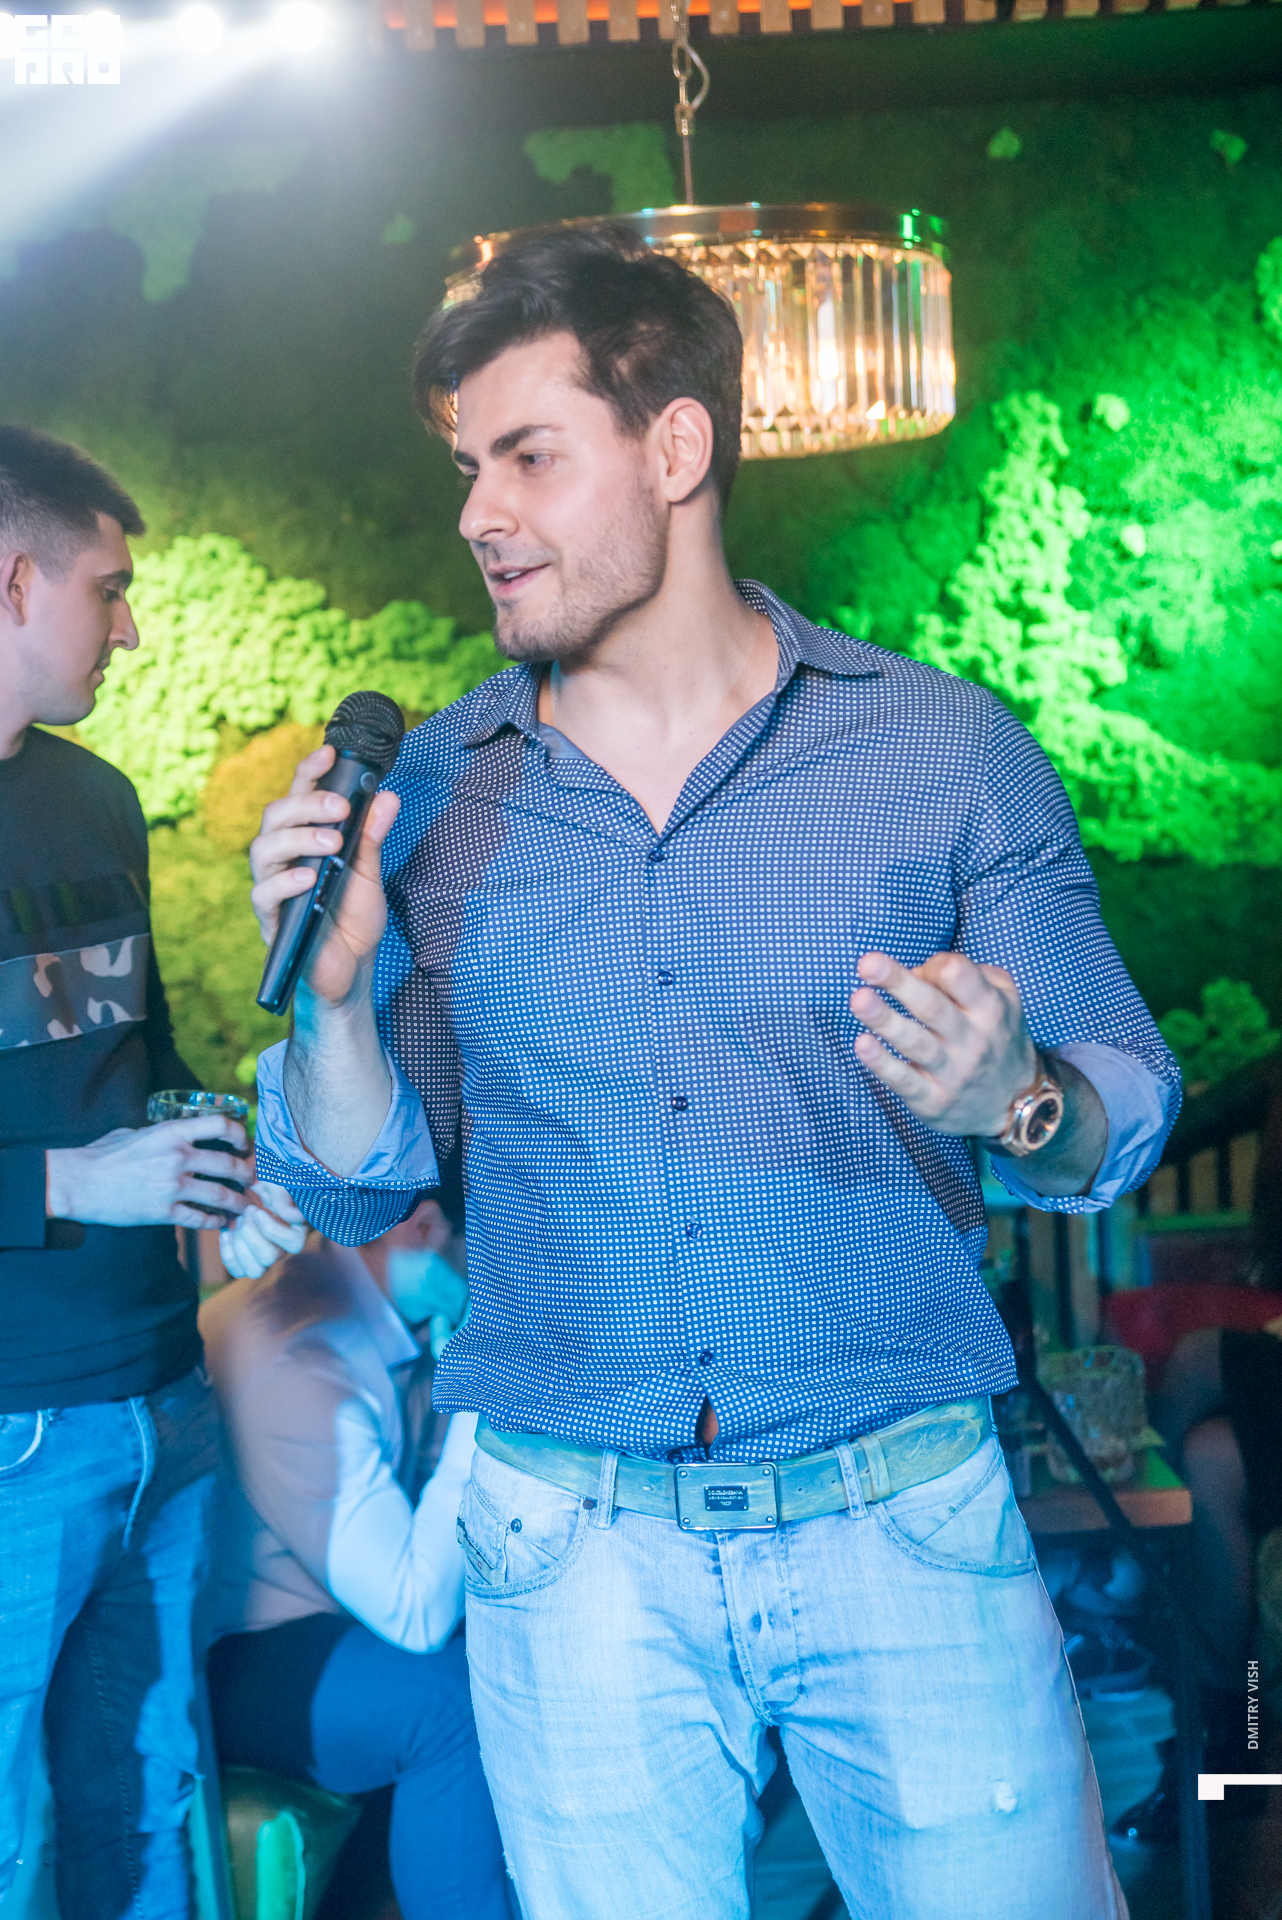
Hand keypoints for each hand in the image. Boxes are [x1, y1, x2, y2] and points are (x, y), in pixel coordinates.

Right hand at [47, 1116, 250, 1228]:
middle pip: (229, 1165)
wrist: (78, 1183)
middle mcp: (178, 1157)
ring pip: (221, 1196)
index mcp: (172, 1132)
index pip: (220, 1126)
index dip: (240, 1135)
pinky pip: (200, 1218)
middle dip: (247, 1174)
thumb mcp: (136, 1133)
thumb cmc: (102, 1155)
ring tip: (246, 1206)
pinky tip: (221, 1222)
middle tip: (253, 1180)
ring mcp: (172, 1186)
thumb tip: (178, 1135)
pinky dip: (216, 1221)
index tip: (244, 1144)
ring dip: (239, 1202)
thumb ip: (162, 1134)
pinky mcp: (164, 1212)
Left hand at [219, 1181, 307, 1278]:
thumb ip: (284, 1195)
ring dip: (240, 1246)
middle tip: (246, 1213)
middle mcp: (285, 1248)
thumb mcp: (278, 1181)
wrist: (256, 1187)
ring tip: (238, 1223)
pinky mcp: (249, 1260)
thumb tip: (287, 1215)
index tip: (257, 1210)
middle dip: (250, 1234)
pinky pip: (238, 1271)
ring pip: (255, 1270)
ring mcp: (267, 1256)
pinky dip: (228, 1254)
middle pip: (269, 1258)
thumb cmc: (272, 1182)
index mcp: (298, 1230)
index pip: (293, 1244)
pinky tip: (226, 1233)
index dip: (270, 1229)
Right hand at [248, 743, 400, 1008]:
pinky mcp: (271, 919)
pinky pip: (264, 894)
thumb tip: (388, 797)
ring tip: (332, 843)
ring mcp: (273, 887)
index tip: (329, 752)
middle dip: (306, 805)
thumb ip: (372, 836)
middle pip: (275, 816)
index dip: (309, 772)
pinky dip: (286, 882)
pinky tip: (309, 878)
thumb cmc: (353, 917)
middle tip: (341, 808)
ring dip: (298, 839)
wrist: (351, 970)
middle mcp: (282, 858)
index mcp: (304, 839)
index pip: (298, 796)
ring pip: (263, 849)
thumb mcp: (369, 873)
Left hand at [849, 951, 1038, 1138]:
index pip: (961, 977)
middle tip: (867, 964)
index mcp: (989, 1008)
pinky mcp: (933, 1100)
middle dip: (899, 983)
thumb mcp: (1000, 997)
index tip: (920, 968)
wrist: (1015, 1103)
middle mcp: (973, 1040)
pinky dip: (882, 1063)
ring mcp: (953, 1072)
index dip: (937, 966)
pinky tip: (862, 1044)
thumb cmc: (996, 1035)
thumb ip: (966, 972)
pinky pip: (904, 1081)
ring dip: (884, 1020)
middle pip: (932, 1007)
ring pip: (915, 1042)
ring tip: (859, 999)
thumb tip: (916, 971)